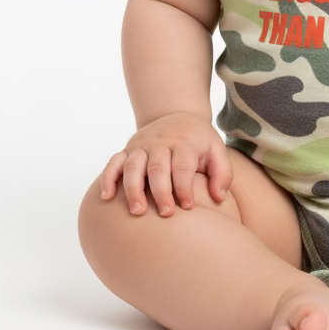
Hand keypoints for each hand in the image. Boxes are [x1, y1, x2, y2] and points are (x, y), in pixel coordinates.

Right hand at [98, 111, 234, 216]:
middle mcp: (161, 142)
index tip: (188, 207)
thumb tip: (218, 198)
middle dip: (161, 192)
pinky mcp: (128, 149)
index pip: (182, 166)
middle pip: (157, 167)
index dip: (184, 187)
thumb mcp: (217, 150)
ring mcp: (142, 145)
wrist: (178, 115)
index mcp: (184, 143)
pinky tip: (106, 197)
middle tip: (166, 214)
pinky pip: (114, 162)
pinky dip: (108, 178)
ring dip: (133, 189)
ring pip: (133, 166)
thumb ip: (222, 173)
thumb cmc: (199, 141)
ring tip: (137, 211)